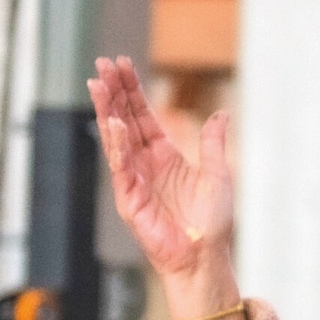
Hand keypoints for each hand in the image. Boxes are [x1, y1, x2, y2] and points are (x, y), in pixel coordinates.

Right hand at [86, 56, 234, 283]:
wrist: (205, 257)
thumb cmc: (212, 223)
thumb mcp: (218, 175)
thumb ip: (212, 143)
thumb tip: (221, 114)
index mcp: (165, 156)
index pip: (143, 116)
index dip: (132, 91)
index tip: (121, 64)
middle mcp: (146, 164)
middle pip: (124, 119)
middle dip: (113, 92)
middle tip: (103, 63)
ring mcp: (134, 180)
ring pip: (116, 138)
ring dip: (106, 110)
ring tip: (97, 83)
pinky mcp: (129, 198)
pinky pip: (121, 166)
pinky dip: (118, 144)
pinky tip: (114, 122)